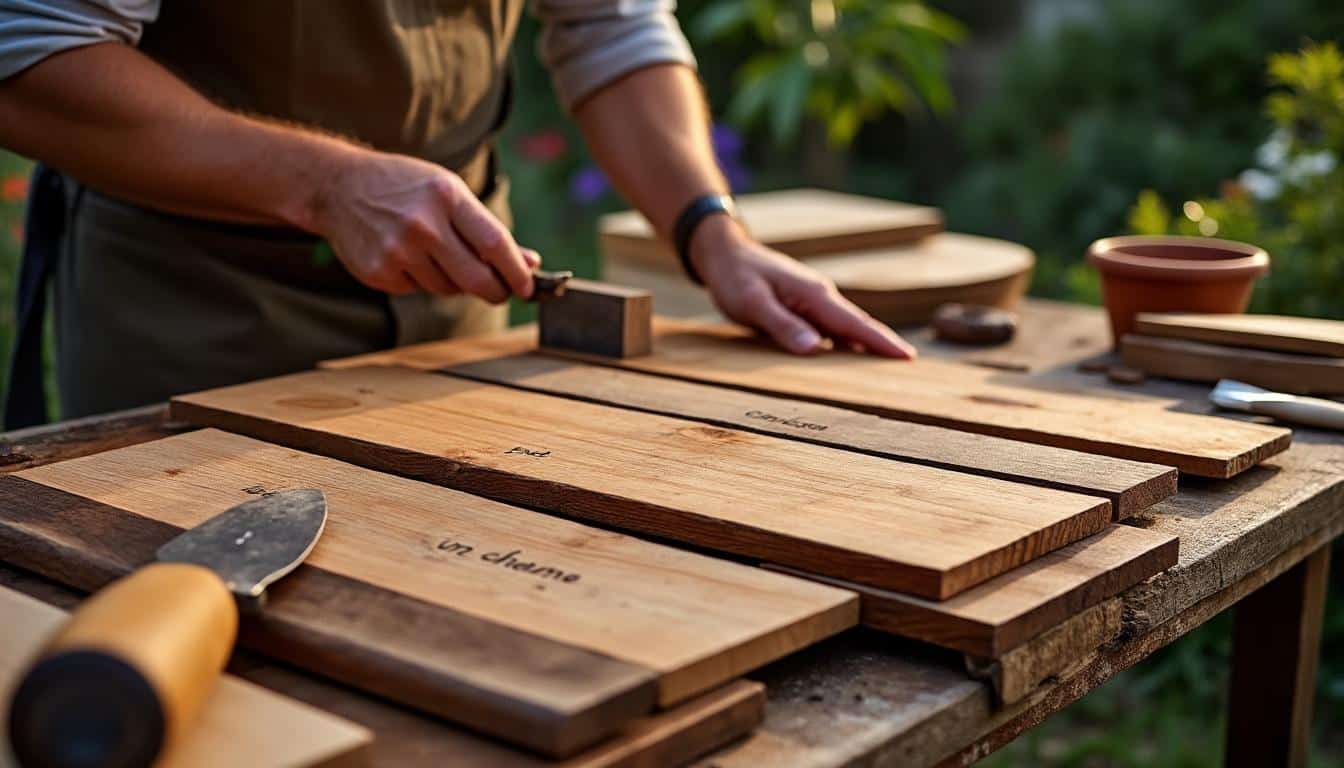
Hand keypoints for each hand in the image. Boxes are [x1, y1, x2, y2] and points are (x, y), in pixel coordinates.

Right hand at [310, 149, 537, 300]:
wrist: (338, 187)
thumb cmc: (405, 187)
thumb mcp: (449, 192)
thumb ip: (486, 229)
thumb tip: (530, 262)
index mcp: (446, 196)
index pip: (495, 243)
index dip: (517, 271)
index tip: (529, 286)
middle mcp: (422, 224)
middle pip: (476, 278)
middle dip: (496, 291)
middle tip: (502, 292)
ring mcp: (398, 251)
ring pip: (448, 288)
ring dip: (454, 281)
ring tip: (436, 253)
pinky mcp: (380, 273)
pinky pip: (419, 290)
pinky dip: (423, 281)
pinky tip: (407, 256)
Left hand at [690, 216, 917, 357]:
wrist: (724, 252)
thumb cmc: (735, 276)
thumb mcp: (752, 302)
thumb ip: (782, 324)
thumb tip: (815, 348)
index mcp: (813, 294)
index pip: (854, 323)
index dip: (881, 341)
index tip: (907, 357)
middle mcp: (820, 296)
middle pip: (858, 326)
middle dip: (884, 345)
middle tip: (910, 368)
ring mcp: (814, 301)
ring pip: (846, 328)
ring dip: (867, 346)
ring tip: (890, 371)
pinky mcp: (804, 307)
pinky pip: (831, 328)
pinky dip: (846, 343)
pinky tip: (852, 360)